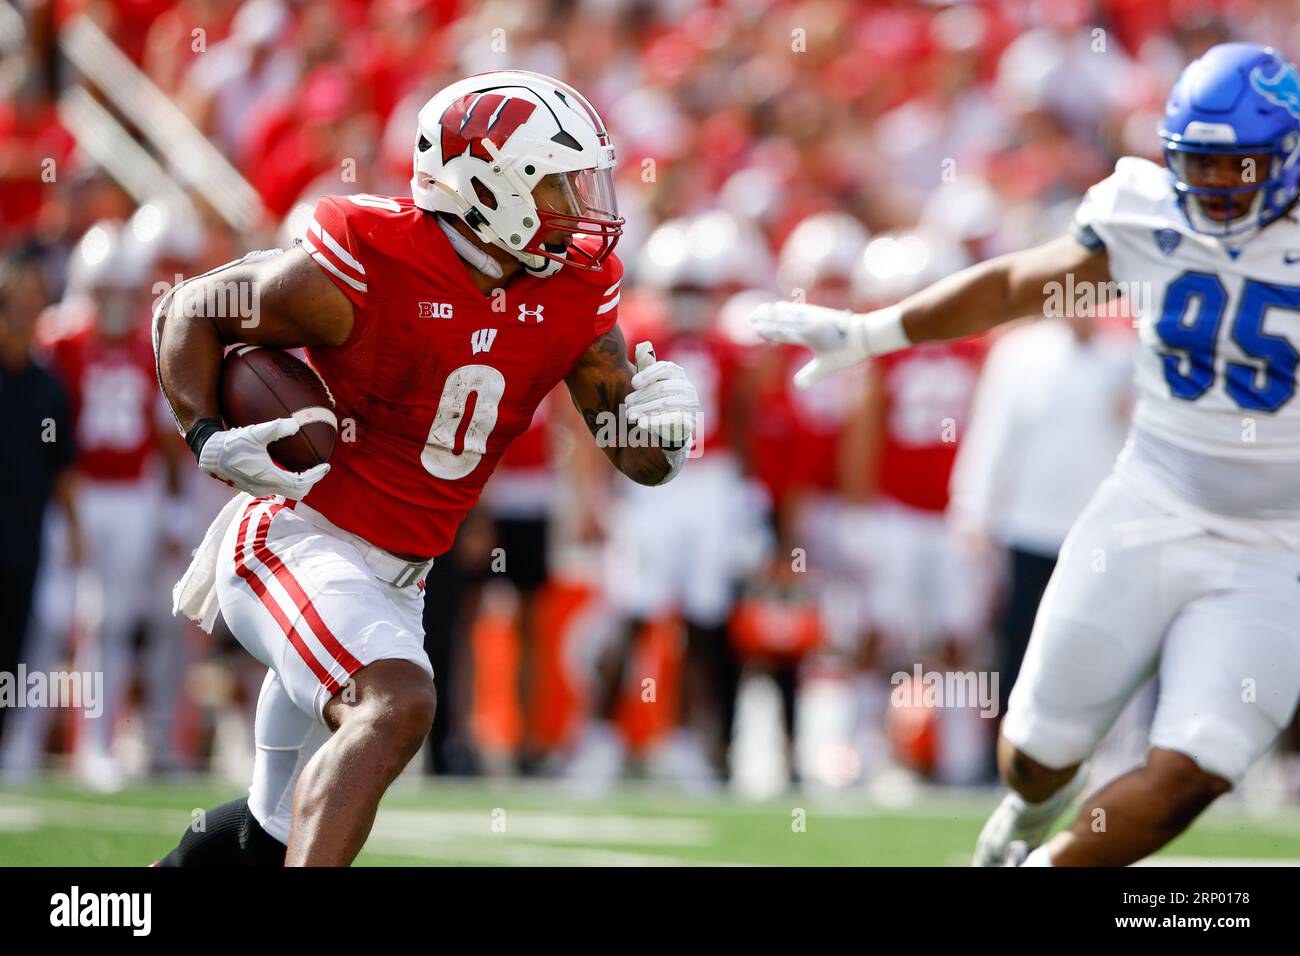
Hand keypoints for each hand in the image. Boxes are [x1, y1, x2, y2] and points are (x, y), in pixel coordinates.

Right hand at [197, 417, 329, 499]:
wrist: (209, 454)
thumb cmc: (231, 443)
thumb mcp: (254, 432)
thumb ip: (276, 428)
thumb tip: (296, 424)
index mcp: (267, 477)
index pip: (300, 484)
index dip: (315, 476)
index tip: (325, 466)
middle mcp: (264, 487)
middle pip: (297, 492)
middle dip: (310, 482)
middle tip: (318, 469)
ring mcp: (257, 489)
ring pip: (286, 491)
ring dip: (299, 482)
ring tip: (307, 468)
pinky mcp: (252, 487)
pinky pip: (277, 488)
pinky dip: (287, 481)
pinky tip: (288, 467)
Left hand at [626, 342, 698, 447]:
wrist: (675, 425)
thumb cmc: (660, 398)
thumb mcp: (653, 381)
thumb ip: (648, 366)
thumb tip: (641, 347)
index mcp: (678, 373)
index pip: (665, 367)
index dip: (648, 374)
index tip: (633, 383)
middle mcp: (687, 387)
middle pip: (662, 388)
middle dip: (641, 396)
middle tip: (627, 403)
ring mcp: (690, 404)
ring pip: (665, 404)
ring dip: (644, 409)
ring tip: (629, 415)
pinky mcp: (689, 420)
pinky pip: (671, 419)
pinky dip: (654, 422)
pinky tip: (641, 423)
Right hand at [751, 300, 868, 388]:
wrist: (866, 333)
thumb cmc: (847, 351)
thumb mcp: (829, 366)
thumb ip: (811, 375)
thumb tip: (797, 386)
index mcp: (810, 334)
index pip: (785, 332)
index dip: (770, 331)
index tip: (756, 329)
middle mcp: (810, 322)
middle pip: (784, 319)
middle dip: (767, 318)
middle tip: (751, 317)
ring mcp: (814, 315)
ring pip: (789, 312)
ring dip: (774, 311)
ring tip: (761, 309)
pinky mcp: (819, 312)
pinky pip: (798, 309)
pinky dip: (786, 308)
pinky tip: (780, 306)